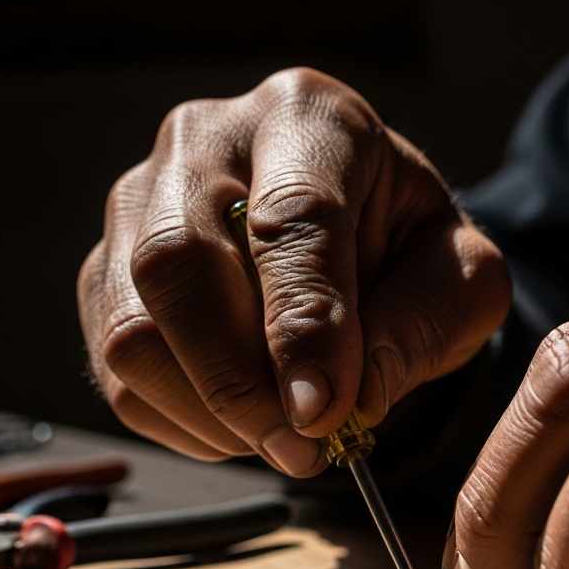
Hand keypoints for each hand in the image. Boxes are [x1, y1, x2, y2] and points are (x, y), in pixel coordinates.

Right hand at [78, 68, 508, 473]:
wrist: (360, 234)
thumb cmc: (412, 250)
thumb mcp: (460, 277)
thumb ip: (423, 323)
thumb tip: (352, 399)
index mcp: (310, 119)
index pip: (292, 218)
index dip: (303, 324)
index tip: (322, 413)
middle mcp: (206, 140)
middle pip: (179, 262)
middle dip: (239, 382)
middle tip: (301, 449)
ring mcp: (141, 201)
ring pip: (132, 323)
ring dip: (207, 411)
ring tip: (281, 441)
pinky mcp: (108, 267)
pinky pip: (115, 365)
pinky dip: (179, 420)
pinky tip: (240, 428)